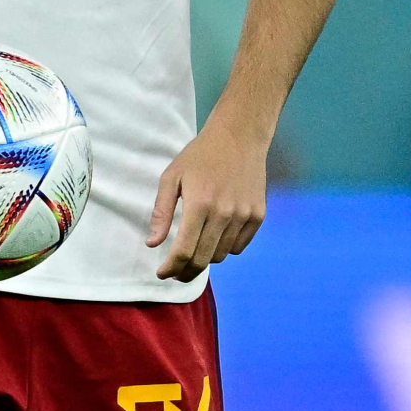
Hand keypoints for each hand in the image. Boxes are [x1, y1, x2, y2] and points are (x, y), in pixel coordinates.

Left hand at [147, 124, 270, 280]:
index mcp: (199, 204)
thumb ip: (161, 212)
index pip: (184, 250)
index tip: (162, 273)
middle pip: (203, 259)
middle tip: (175, 272)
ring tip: (195, 249)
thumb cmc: (200, 155)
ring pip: (222, 255)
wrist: (239, 136)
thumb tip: (152, 243)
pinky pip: (239, 246)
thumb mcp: (172, 177)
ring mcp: (244, 215)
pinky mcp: (258, 215)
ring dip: (205, 258)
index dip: (171, 268)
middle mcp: (224, 214)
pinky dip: (225, 248)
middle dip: (185, 272)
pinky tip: (216, 237)